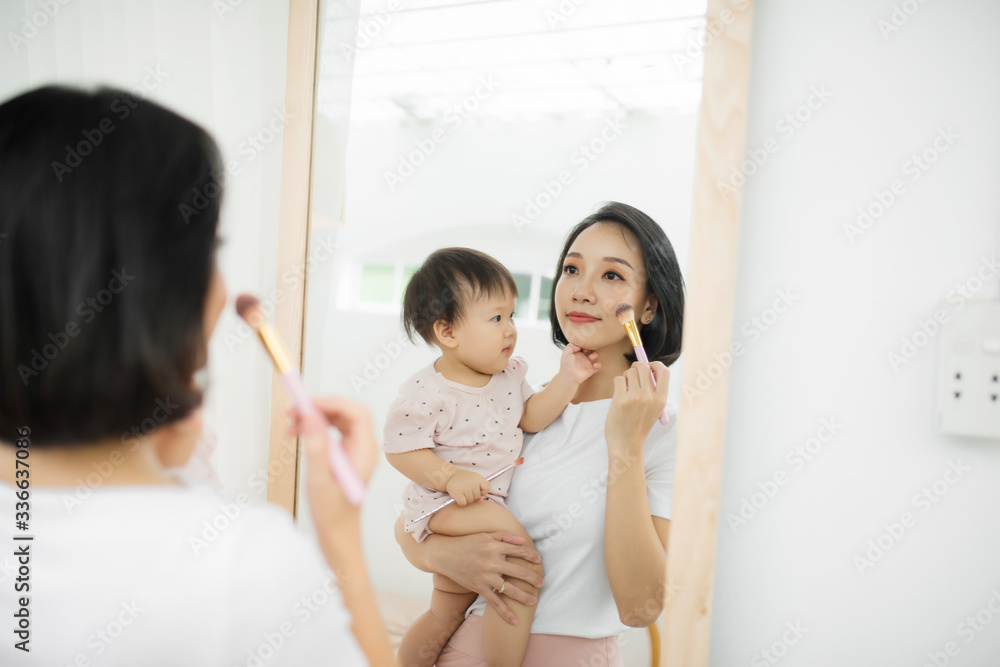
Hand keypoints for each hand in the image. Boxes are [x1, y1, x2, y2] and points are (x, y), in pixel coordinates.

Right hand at [286, 397, 379, 531]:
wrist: (337, 535)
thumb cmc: (332, 514)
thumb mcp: (319, 480)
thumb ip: (316, 447)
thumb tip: (311, 417)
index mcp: (365, 452)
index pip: (357, 413)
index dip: (333, 402)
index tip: (308, 402)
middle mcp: (363, 447)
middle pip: (346, 412)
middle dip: (320, 407)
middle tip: (294, 410)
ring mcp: (354, 450)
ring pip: (337, 420)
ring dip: (314, 417)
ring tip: (291, 424)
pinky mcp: (344, 455)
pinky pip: (331, 432)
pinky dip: (313, 429)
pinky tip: (296, 434)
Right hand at [425, 531, 543, 625]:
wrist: (444, 554)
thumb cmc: (466, 542)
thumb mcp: (485, 534)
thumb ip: (504, 536)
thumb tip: (522, 541)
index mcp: (495, 546)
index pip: (520, 551)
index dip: (532, 556)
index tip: (538, 561)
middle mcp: (492, 561)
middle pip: (520, 571)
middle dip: (533, 578)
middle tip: (542, 583)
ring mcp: (486, 576)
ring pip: (510, 589)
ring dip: (525, 596)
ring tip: (534, 600)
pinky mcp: (479, 588)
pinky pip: (495, 602)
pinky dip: (505, 613)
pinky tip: (515, 621)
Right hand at [446, 470, 489, 505]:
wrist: (450, 476)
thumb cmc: (464, 479)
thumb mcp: (474, 481)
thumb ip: (480, 489)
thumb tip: (481, 500)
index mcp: (478, 478)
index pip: (487, 488)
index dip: (483, 491)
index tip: (478, 489)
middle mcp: (472, 483)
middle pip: (477, 496)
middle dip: (473, 495)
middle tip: (467, 489)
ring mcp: (465, 488)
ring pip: (470, 501)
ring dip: (467, 499)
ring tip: (463, 492)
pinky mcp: (457, 493)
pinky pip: (463, 503)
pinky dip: (461, 502)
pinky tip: (459, 496)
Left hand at [559, 343, 600, 384]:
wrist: (568, 377)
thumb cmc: (566, 365)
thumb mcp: (566, 352)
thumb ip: (572, 345)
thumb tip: (580, 345)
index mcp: (576, 352)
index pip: (582, 345)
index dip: (584, 344)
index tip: (583, 346)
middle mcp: (582, 357)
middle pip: (589, 349)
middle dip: (590, 348)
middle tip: (587, 350)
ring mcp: (587, 363)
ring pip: (594, 356)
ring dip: (595, 355)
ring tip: (591, 357)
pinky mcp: (591, 370)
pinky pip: (598, 366)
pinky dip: (598, 365)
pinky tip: (595, 365)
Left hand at [605, 361, 668, 456]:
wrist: (626, 446)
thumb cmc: (638, 426)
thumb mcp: (654, 410)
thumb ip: (653, 391)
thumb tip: (647, 368)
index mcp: (661, 400)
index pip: (664, 372)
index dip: (655, 364)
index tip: (648, 366)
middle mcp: (650, 397)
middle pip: (643, 367)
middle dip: (636, 368)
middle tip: (632, 375)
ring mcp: (635, 398)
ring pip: (629, 372)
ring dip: (626, 377)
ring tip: (625, 389)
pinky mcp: (620, 400)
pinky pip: (618, 379)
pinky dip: (617, 383)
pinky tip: (618, 394)